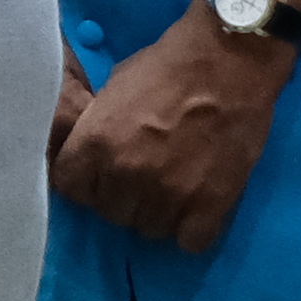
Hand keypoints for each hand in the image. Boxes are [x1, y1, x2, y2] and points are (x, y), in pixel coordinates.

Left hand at [49, 14, 288, 252]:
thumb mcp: (114, 87)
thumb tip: (92, 150)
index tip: (98, 176)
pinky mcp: (211, 204)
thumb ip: (99, 127)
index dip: (84, 181)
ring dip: (157, 213)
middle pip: (110, 212)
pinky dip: (192, 228)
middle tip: (143, 177)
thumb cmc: (169, 63)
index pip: (70, 188)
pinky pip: (190, 241)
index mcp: (96, 142)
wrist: (230, 59)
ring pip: (148, 229)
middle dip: (122, 197)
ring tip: (172, 188)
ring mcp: (169, 193)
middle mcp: (126, 174)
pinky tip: (197, 206)